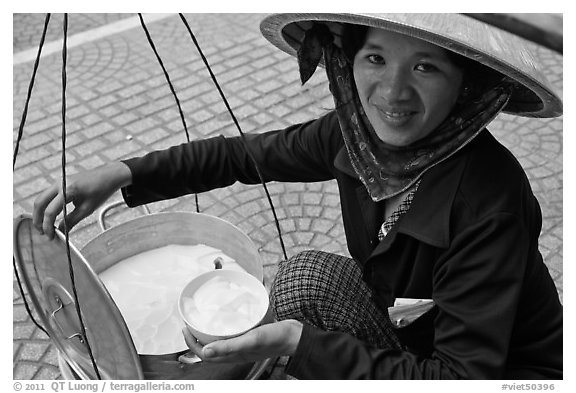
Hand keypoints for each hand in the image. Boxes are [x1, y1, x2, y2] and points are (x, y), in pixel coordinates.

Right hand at [32, 162, 132, 238]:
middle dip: (38, 219)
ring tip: (46, 226)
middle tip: (42, 232)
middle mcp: (60, 183)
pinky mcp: (60, 182)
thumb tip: (61, 232)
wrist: (108, 177)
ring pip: (42, 198)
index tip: (51, 236)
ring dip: (41, 212)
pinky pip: (48, 195)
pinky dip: (46, 206)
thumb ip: (71, 221)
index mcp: (68, 190)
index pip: (51, 211)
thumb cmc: (101, 190)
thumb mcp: (87, 209)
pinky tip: (51, 216)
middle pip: (39, 202)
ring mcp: (59, 181)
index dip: (48, 226)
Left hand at [182, 319, 302, 362]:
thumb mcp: (251, 339)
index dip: (191, 343)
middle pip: (210, 349)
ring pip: (219, 343)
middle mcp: (235, 352)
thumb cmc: (275, 338)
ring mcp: (242, 345)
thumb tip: (206, 351)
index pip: (205, 354)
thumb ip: (229, 346)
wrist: (294, 336)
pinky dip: (222, 329)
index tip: (184, 328)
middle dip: (196, 338)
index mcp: (233, 355)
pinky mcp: (249, 338)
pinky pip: (230, 336)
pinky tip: (225, 319)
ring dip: (208, 334)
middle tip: (189, 323)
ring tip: (202, 320)